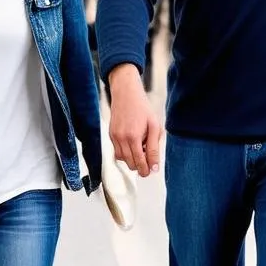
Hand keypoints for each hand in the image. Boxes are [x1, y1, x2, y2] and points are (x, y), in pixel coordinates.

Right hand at [108, 63, 162, 178]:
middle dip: (140, 165)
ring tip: (141, 147)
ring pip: (122, 159)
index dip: (146, 170)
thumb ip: (154, 148)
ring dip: (132, 159)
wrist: (126, 94)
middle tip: (149, 157)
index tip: (150, 171)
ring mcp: (114, 137)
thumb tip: (154, 167)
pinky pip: (117, 152)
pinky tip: (133, 144)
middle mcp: (121, 139)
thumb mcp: (154, 127)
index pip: (139, 162)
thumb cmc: (142, 108)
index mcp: (133, 137)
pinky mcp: (110, 135)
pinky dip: (125, 153)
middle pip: (130, 164)